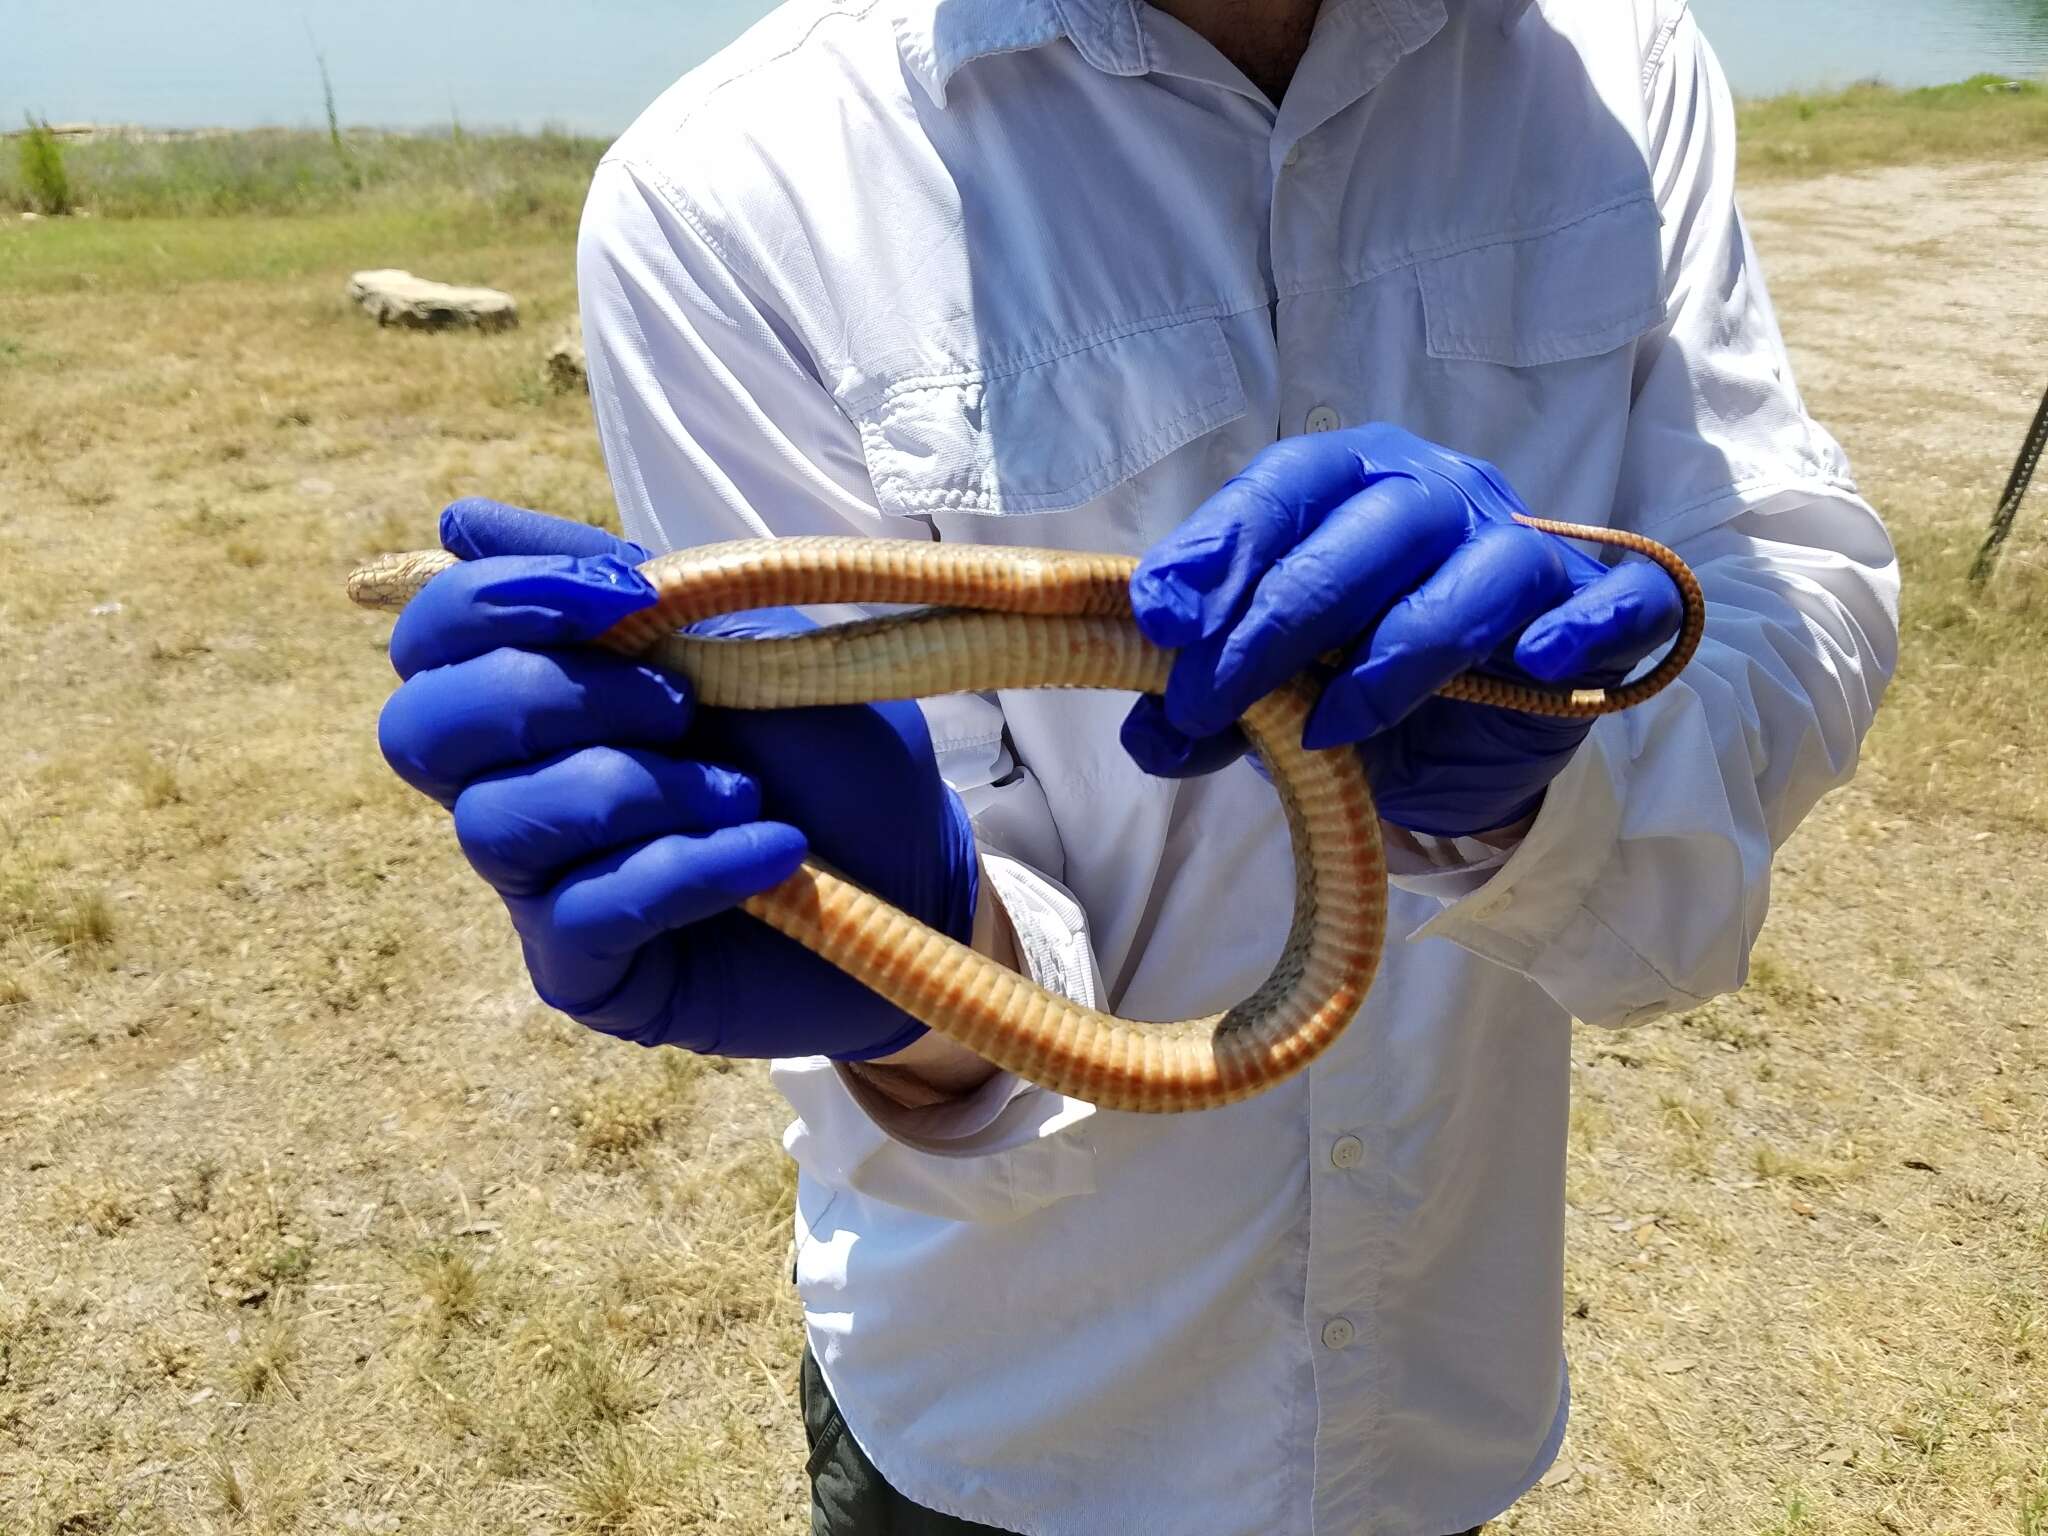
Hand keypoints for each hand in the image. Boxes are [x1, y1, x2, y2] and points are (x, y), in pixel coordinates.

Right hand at [375, 499, 978, 1058]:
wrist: (923, 878)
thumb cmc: (833, 757)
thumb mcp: (743, 638)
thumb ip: (615, 582)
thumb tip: (461, 522)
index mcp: (541, 693)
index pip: (435, 638)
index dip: (498, 599)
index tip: (627, 594)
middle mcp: (515, 786)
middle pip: (420, 732)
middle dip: (548, 696)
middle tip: (680, 703)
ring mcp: (541, 887)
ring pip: (498, 823)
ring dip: (635, 788)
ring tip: (745, 791)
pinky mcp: (586, 972)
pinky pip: (585, 911)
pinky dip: (687, 867)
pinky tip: (775, 853)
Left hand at [1119, 424, 1682, 838]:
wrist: (1459, 748)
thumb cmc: (1350, 687)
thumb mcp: (1264, 701)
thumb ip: (1206, 708)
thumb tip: (1150, 734)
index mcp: (1349, 483)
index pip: (1285, 486)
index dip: (1221, 548)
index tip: (1159, 620)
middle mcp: (1438, 494)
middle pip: (1369, 528)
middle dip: (1276, 619)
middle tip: (1208, 701)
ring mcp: (1523, 548)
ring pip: (1475, 573)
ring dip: (1393, 653)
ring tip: (1327, 728)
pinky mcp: (1594, 614)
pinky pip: (1616, 600)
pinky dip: (1583, 626)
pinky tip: (1539, 661)